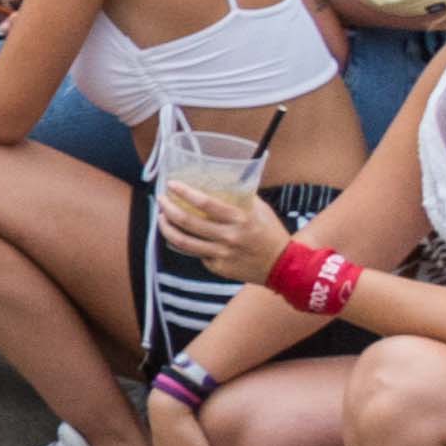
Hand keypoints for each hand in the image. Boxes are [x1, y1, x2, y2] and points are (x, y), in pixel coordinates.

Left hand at [150, 173, 284, 276]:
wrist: (284, 267)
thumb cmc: (271, 232)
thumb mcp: (260, 209)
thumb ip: (242, 195)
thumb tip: (223, 178)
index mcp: (241, 219)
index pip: (206, 204)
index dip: (185, 192)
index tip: (171, 184)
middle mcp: (229, 237)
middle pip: (188, 222)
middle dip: (168, 209)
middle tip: (161, 199)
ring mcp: (222, 254)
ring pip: (183, 242)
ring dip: (166, 228)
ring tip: (160, 217)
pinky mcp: (218, 267)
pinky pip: (196, 254)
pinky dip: (186, 243)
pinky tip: (180, 235)